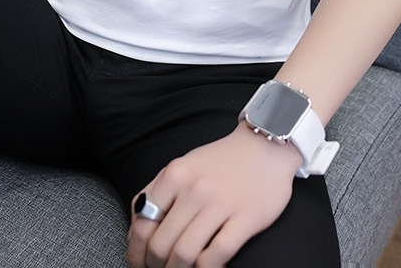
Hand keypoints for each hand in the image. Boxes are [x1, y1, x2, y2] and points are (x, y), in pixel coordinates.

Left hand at [126, 123, 301, 267]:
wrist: (265, 145)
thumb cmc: (221, 161)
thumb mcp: (184, 166)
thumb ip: (159, 193)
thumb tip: (137, 232)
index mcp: (174, 174)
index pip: (142, 222)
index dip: (136, 251)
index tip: (138, 263)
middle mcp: (194, 188)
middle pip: (160, 244)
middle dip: (155, 266)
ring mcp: (221, 203)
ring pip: (185, 253)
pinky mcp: (247, 217)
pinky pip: (217, 254)